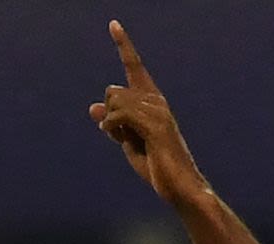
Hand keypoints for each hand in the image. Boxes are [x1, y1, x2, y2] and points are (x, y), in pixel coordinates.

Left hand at [88, 20, 208, 206]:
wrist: (181, 188)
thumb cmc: (158, 168)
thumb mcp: (128, 143)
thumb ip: (113, 124)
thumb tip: (92, 107)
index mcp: (154, 103)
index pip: (135, 68)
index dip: (124, 45)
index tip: (113, 24)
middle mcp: (157, 102)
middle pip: (113, 90)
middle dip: (109, 113)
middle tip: (121, 136)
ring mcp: (158, 112)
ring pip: (114, 100)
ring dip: (111, 123)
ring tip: (125, 140)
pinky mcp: (154, 125)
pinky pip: (118, 114)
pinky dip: (112, 127)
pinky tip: (119, 138)